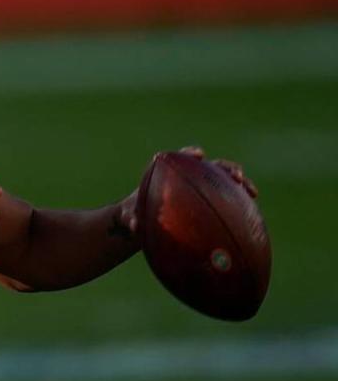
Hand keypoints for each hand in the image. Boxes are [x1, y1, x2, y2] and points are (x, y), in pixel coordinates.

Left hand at [115, 146, 258, 242]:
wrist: (142, 223)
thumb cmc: (133, 216)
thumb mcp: (128, 217)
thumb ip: (129, 219)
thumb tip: (134, 226)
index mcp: (167, 174)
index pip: (179, 158)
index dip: (189, 154)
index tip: (199, 155)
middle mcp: (187, 177)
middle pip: (208, 166)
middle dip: (224, 167)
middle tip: (235, 176)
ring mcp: (200, 187)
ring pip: (223, 179)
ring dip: (238, 181)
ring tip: (251, 191)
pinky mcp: (208, 199)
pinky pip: (226, 197)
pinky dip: (239, 201)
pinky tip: (252, 209)